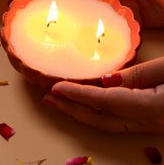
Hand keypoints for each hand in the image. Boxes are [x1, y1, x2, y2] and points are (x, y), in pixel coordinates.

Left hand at [43, 57, 163, 133]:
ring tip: (60, 102)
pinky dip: (97, 112)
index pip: (105, 101)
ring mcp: (150, 125)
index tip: (55, 88)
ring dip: (81, 113)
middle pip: (101, 119)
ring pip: (107, 123)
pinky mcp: (150, 121)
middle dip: (72, 110)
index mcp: (152, 107)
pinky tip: (87, 102)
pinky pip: (117, 120)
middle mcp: (148, 122)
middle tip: (48, 98)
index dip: (78, 96)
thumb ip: (139, 75)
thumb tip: (106, 81)